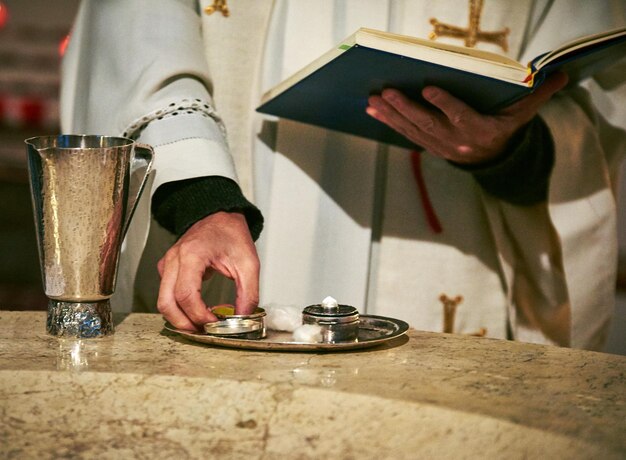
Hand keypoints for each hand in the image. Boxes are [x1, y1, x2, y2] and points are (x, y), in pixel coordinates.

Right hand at [156, 211, 259, 329]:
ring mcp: (167, 264)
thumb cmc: (231, 234)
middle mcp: (174, 259)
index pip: (186, 294)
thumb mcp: (248, 263)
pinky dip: (179, 307)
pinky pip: (166, 294)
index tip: (216, 323)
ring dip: (180, 318)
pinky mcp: (167, 269)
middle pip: (166, 302)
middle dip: (184, 323)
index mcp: (192, 255)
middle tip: (205, 331)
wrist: (219, 216)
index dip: (199, 315)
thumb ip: (248, 293)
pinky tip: (199, 309)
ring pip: (163, 301)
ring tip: (203, 323)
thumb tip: (243, 318)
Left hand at [366, 72, 567, 163]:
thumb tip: (561, 75)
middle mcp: (458, 141)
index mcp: (481, 130)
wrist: (494, 159)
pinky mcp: (429, 146)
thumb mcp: (523, 114)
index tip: (427, 88)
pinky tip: (373, 110)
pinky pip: (406, 134)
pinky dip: (389, 122)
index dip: (444, 103)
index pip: (460, 116)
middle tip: (386, 92)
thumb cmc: (506, 127)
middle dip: (405, 109)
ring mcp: (441, 146)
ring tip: (372, 101)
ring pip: (413, 130)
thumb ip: (538, 95)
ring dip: (391, 116)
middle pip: (428, 124)